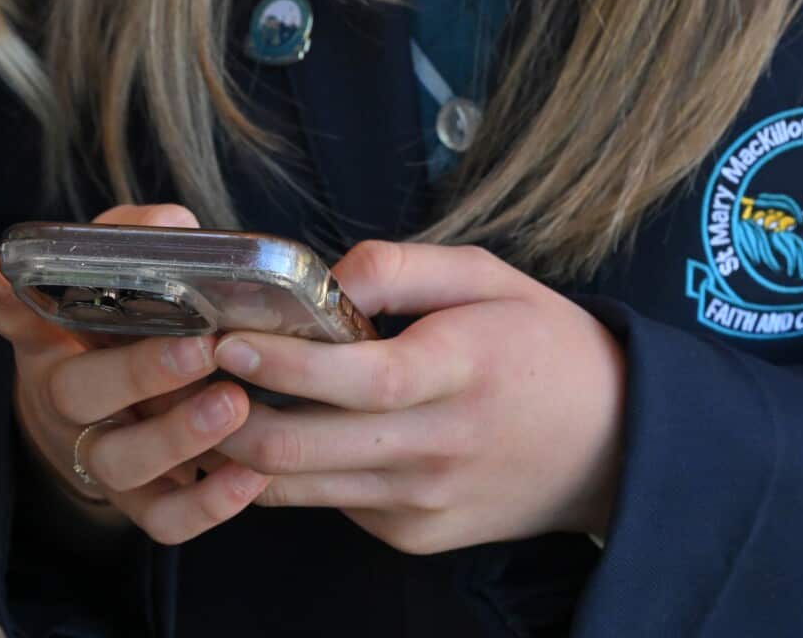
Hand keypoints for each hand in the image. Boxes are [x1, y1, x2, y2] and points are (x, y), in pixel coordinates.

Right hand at [0, 204, 269, 543]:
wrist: (123, 410)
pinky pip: (163, 519)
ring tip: (234, 404)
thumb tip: (175, 226)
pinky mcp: (138, 500)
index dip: (10, 297)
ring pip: (119, 461)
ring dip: (178, 436)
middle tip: (199, 348)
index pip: (12, 309)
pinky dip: (207, 506)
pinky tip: (252, 476)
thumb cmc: (132, 324)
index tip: (12, 276)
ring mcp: (99, 453)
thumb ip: (143, 239)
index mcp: (53, 332)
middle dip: (139, 372)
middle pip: (76, 393)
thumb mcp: (127, 273)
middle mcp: (65, 396)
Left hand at [212, 241, 624, 553]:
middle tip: (191, 377)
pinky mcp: (413, 534)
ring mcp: (423, 502)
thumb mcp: (489, 277)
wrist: (611, 444)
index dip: (284, 365)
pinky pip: (331, 502)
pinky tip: (288, 432)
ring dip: (242, 450)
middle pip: (306, 449)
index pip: (358, 378)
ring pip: (300, 488)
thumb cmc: (542, 346)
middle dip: (227, 417)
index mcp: (462, 371)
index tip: (227, 340)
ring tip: (213, 403)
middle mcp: (438, 447)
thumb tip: (323, 279)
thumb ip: (401, 268)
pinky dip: (295, 471)